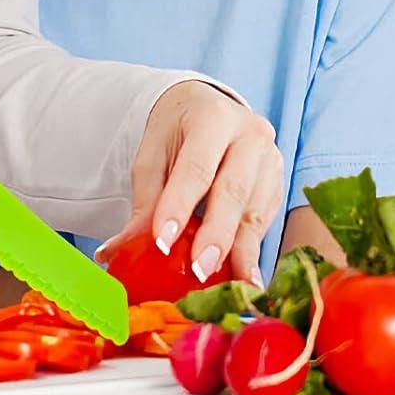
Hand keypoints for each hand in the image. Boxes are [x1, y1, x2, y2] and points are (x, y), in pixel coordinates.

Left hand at [94, 81, 281, 286]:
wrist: (207, 108)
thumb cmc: (177, 132)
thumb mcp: (153, 156)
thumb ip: (144, 202)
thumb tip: (117, 251)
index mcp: (213, 117)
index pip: (196, 166)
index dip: (180, 205)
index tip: (164, 241)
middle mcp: (250, 134)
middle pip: (233, 190)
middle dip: (216, 235)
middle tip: (198, 270)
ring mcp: (270, 159)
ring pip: (254, 211)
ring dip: (238, 252)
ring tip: (224, 285)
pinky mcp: (277, 184)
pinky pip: (264, 222)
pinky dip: (250, 251)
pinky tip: (240, 277)